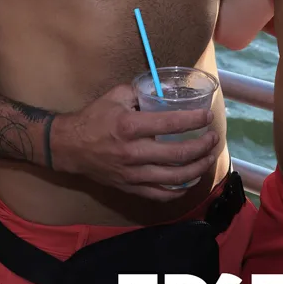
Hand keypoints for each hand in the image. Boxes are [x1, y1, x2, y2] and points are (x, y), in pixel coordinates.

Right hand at [50, 84, 219, 200]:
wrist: (69, 147)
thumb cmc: (94, 117)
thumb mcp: (117, 95)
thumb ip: (143, 91)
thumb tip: (168, 89)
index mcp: (130, 126)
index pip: (171, 124)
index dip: (194, 120)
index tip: (207, 117)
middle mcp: (133, 153)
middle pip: (178, 155)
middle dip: (202, 147)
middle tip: (213, 138)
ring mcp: (132, 174)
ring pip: (174, 178)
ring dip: (197, 168)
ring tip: (208, 158)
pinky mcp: (130, 187)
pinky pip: (160, 194)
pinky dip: (179, 189)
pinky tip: (189, 179)